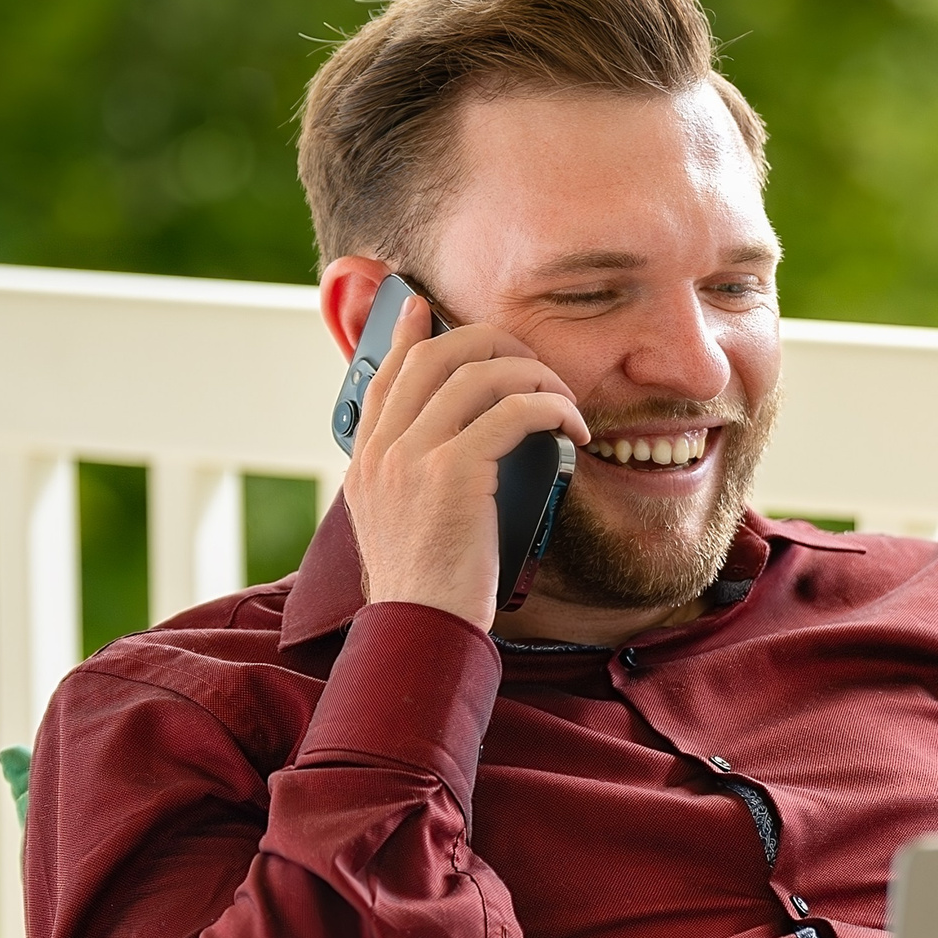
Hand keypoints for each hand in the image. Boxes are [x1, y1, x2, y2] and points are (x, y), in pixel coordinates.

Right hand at [340, 293, 590, 629]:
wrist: (420, 630)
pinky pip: (512, 411)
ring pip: (478, 373)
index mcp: (365, 458)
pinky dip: (551, 408)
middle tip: (533, 361)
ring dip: (535, 376)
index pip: (385, 373)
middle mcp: (381, 448)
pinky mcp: (452, 472)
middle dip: (493, 343)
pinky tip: (572, 427)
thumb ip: (408, 481)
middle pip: (435, 354)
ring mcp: (412, 456)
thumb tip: (447, 452)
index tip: (426, 308)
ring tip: (565, 402)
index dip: (409, 334)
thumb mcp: (399, 526)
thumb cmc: (427, 589)